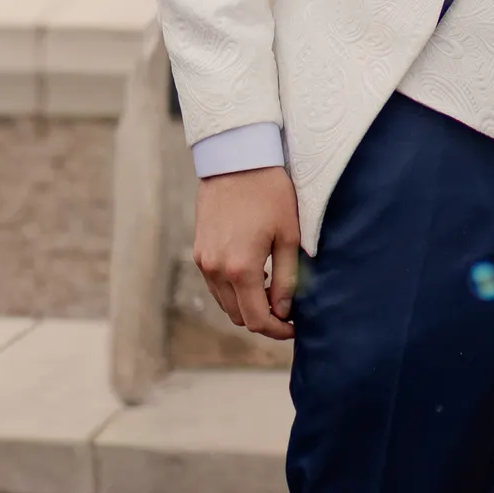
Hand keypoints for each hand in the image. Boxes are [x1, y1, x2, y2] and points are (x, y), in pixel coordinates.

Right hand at [194, 166, 301, 336]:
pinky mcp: (199, 251)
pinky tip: (256, 275)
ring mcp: (203, 261)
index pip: (256, 319)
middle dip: (263, 320)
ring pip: (225, 303)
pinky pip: (216, 285)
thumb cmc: (270, 194)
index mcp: (241, 268)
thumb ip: (287, 279)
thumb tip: (284, 311)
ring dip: (248, 305)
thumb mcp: (289, 237)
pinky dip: (234, 290)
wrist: (236, 161)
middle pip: (238, 316)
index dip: (277, 331)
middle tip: (288, 311)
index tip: (294, 329)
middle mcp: (216, 269)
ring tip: (274, 290)